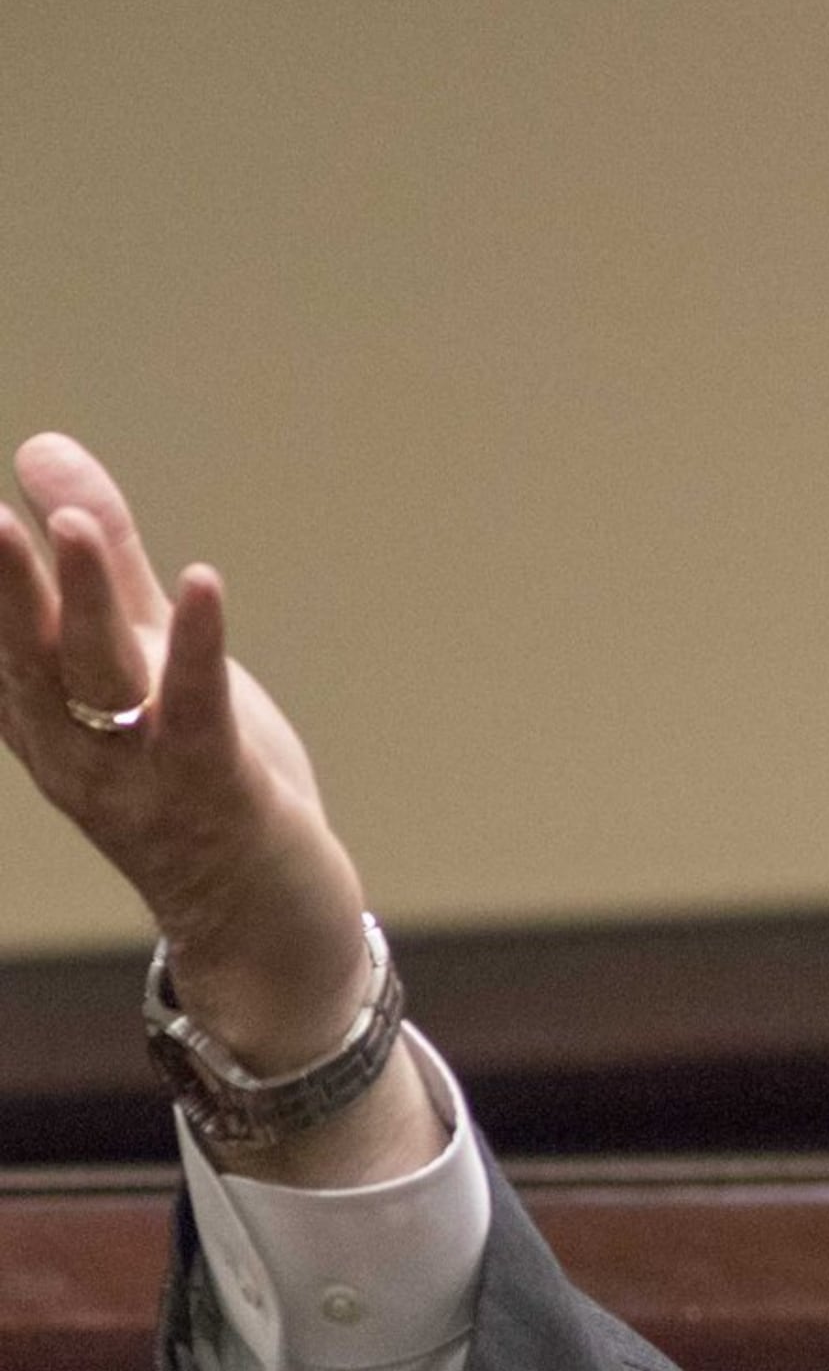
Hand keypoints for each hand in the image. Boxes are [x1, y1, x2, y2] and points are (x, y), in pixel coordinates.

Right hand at [1, 433, 440, 1183]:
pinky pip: (199, 713)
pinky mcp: (215, 787)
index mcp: (48, 716)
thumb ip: (104, 563)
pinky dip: (199, 648)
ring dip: (88, 603)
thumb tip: (44, 449)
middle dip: (9, 587)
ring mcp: (141, 773)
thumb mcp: (144, 661)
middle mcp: (78, 748)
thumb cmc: (199, 779)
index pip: (3, 638)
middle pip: (33, 655)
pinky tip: (204, 583)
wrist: (261, 921)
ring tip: (73, 524)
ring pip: (104, 679)